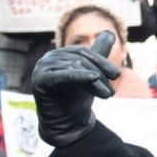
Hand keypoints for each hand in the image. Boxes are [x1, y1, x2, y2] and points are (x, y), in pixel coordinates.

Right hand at [31, 32, 118, 146]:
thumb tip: (109, 32)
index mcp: (61, 54)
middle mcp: (49, 58)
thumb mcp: (92, 73)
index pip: (85, 52)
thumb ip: (98, 53)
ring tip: (107, 95)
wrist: (67, 124)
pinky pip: (62, 76)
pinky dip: (78, 76)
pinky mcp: (39, 81)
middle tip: (112, 91)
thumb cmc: (78, 98)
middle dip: (100, 74)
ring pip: (75, 68)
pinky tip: (93, 78)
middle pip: (80, 60)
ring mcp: (42, 68)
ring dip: (95, 81)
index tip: (116, 75)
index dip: (102, 62)